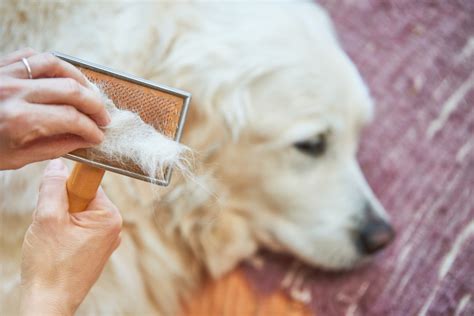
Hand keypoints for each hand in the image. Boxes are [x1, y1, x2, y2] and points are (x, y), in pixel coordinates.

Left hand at [0, 48, 110, 169]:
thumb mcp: (17, 158)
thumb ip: (55, 147)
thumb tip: (84, 140)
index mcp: (19, 120)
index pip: (71, 120)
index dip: (91, 129)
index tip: (99, 136)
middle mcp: (15, 92)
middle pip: (71, 90)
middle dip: (94, 106)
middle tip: (103, 118)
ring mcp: (7, 74)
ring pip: (56, 65)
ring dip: (80, 80)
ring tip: (89, 94)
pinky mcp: (2, 65)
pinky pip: (35, 56)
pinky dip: (54, 64)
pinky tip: (63, 77)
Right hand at [20, 159, 121, 315]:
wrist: (49, 302)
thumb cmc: (50, 265)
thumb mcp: (47, 218)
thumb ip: (52, 187)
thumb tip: (57, 165)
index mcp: (110, 216)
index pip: (88, 184)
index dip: (67, 189)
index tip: (56, 200)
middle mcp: (114, 227)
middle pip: (82, 199)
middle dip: (61, 208)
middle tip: (51, 227)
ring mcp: (106, 241)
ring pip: (77, 216)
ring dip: (60, 222)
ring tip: (53, 241)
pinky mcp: (96, 251)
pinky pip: (78, 231)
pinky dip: (64, 235)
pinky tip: (57, 249)